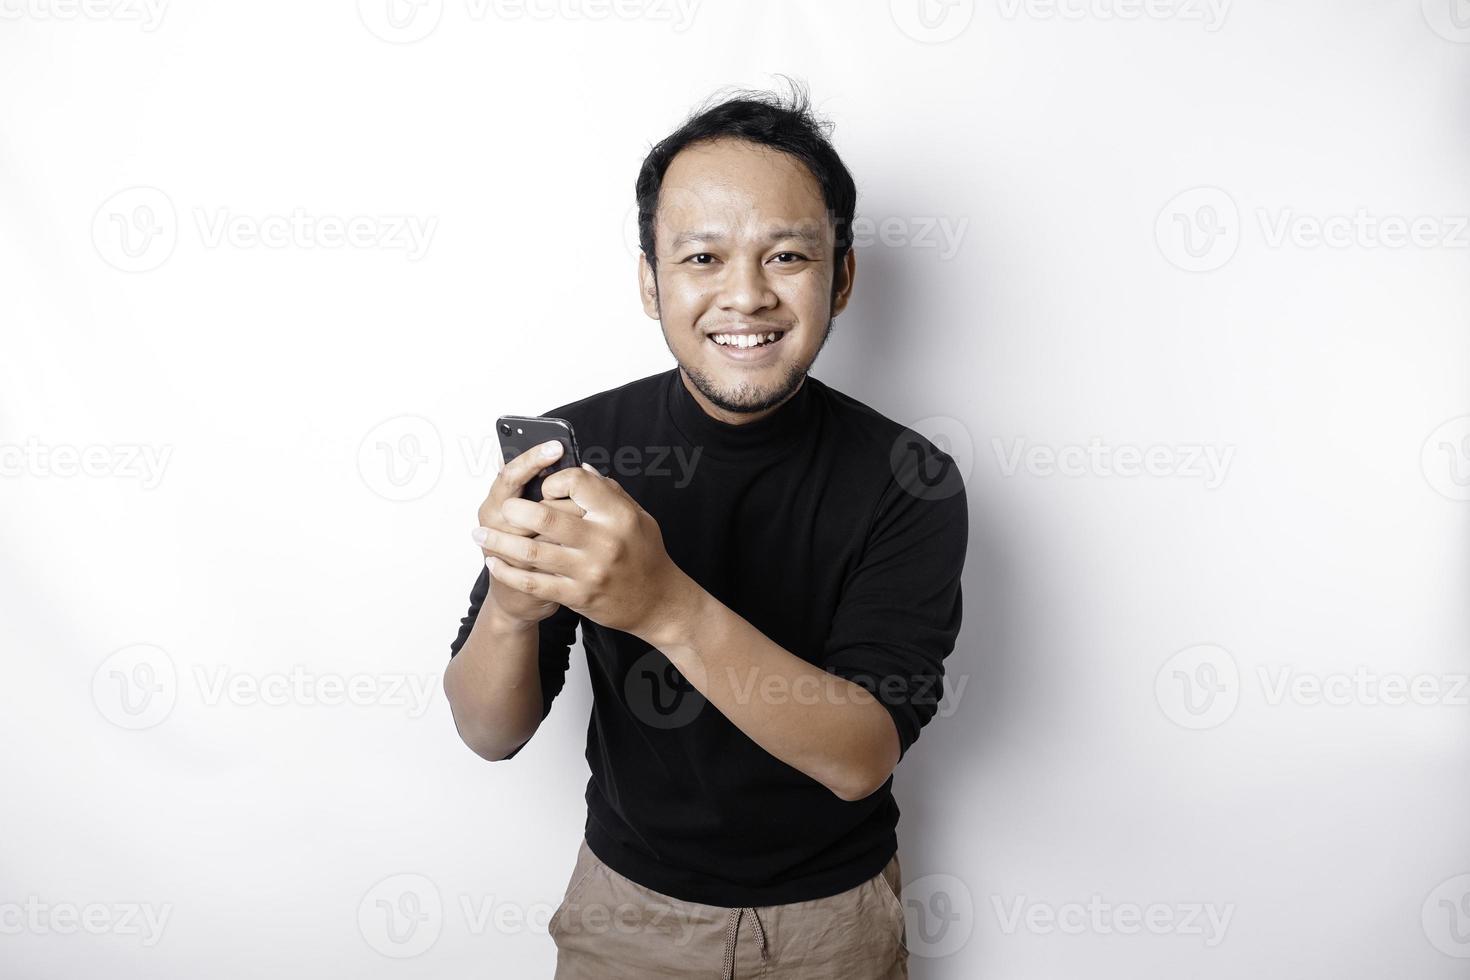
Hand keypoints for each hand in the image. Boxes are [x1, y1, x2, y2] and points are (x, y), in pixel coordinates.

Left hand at [475, 462, 693, 641]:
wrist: (659, 602)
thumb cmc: (646, 555)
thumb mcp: (638, 516)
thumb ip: (608, 493)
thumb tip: (580, 468)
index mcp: (618, 515)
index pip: (577, 482)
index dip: (555, 480)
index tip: (545, 485)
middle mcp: (603, 541)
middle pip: (547, 516)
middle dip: (515, 510)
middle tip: (501, 508)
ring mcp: (588, 571)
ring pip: (532, 551)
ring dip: (499, 541)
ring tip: (479, 534)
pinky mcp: (577, 596)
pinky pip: (533, 583)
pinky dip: (508, 572)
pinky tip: (494, 563)